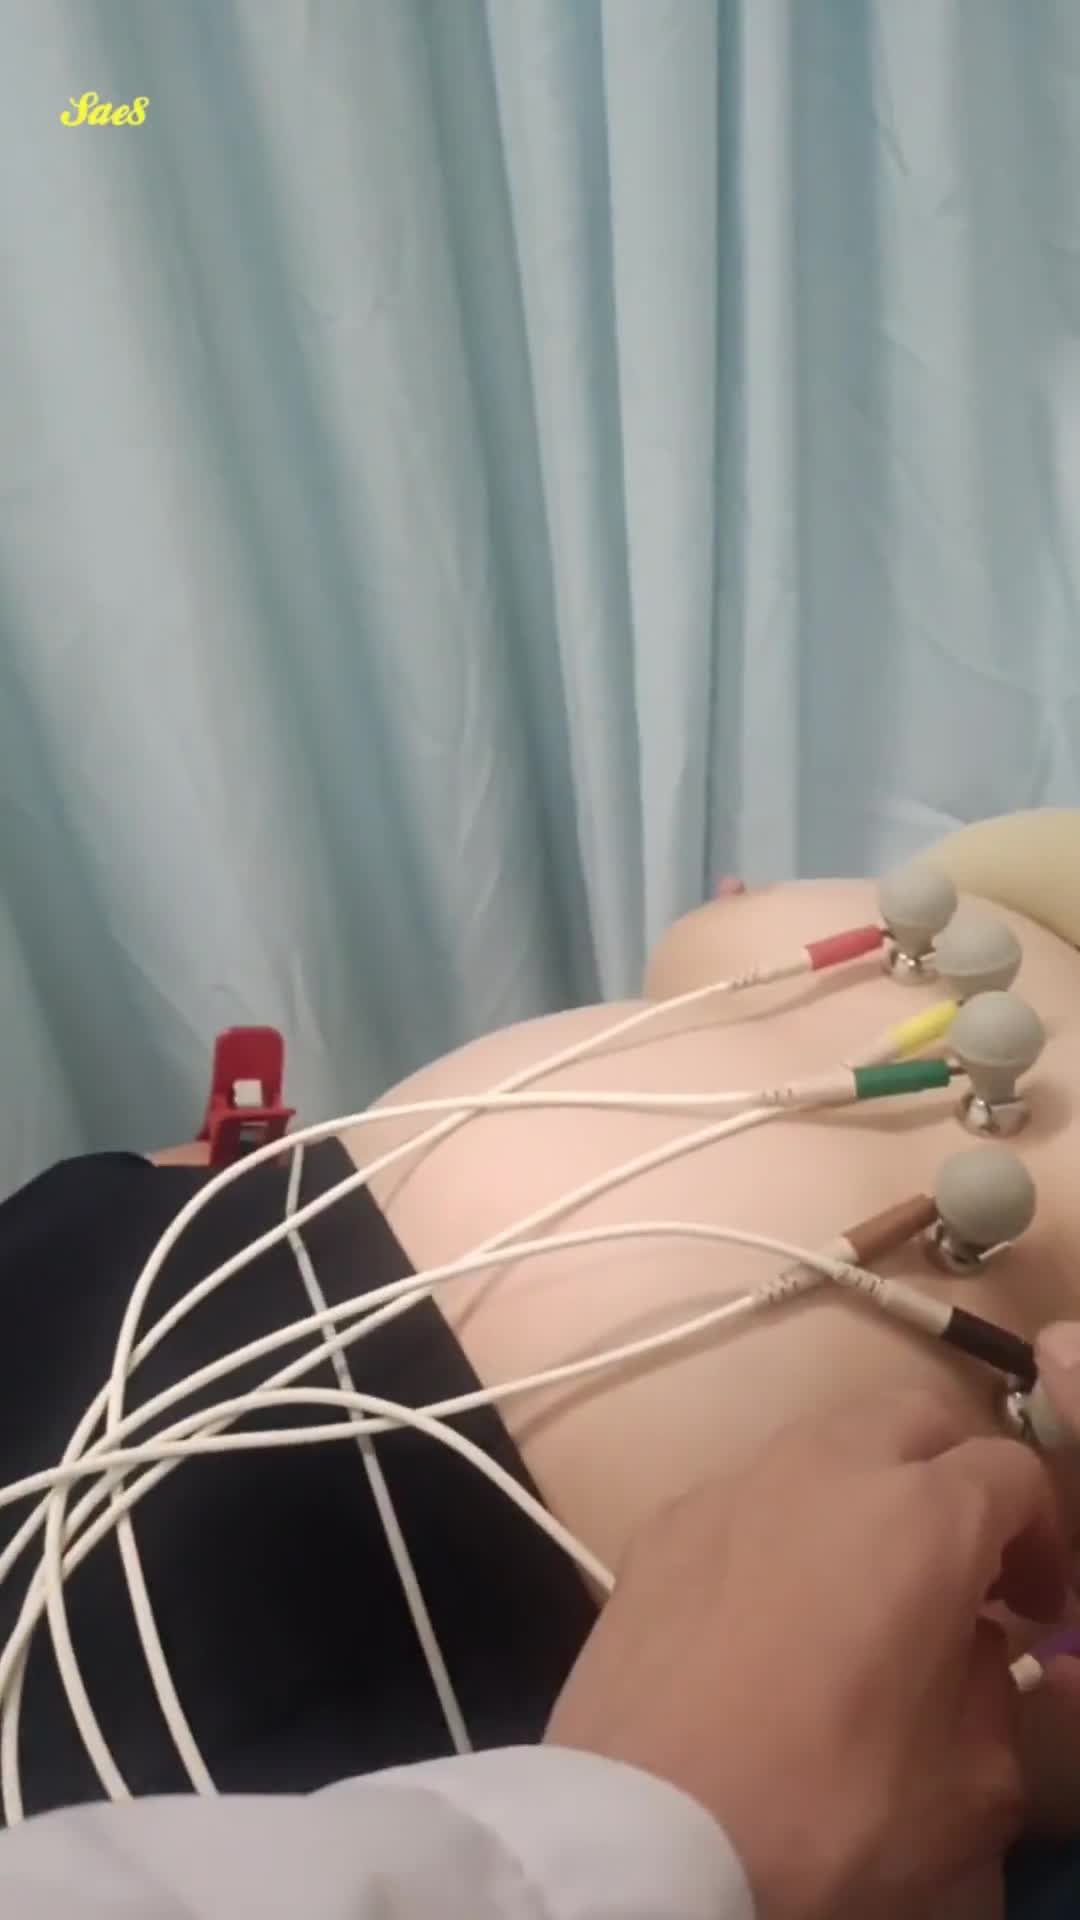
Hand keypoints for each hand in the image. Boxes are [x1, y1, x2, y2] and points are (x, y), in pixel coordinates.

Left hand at [546, 1390, 1066, 1919]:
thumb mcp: (971, 1787)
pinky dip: (781, 1526)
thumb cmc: (826, 1811)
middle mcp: (824, 1468)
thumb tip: (970, 1648)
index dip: (1040, 1537)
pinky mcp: (660, 1523)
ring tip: (863, 1584)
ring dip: (863, 1491)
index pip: (1012, 1471)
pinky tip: (772, 1609)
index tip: (1033, 1610)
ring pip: (821, 1443)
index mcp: (920, 1517)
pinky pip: (746, 1495)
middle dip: (953, 1477)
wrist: (643, 1837)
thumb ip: (994, 1693)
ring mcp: (731, 1485)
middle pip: (913, 1420)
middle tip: (960, 1569)